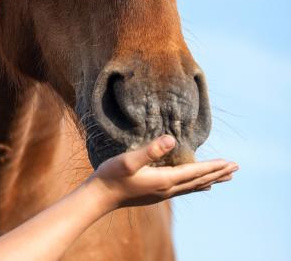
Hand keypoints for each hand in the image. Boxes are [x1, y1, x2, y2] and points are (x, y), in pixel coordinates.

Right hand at [88, 135, 238, 209]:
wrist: (101, 196)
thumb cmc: (112, 175)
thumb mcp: (129, 160)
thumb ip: (150, 150)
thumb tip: (172, 140)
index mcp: (164, 180)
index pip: (195, 172)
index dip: (213, 166)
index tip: (230, 162)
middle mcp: (168, 189)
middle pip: (199, 181)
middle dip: (218, 173)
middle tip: (236, 168)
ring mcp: (163, 193)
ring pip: (194, 186)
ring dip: (210, 180)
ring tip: (225, 178)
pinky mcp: (157, 194)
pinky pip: (184, 189)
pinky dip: (197, 185)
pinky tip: (200, 186)